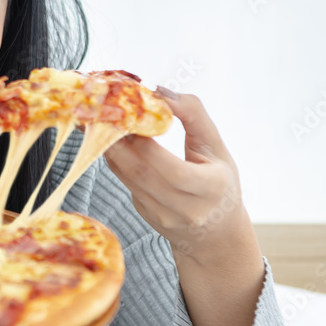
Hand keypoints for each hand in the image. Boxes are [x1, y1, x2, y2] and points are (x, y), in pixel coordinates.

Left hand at [103, 88, 254, 262]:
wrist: (215, 233)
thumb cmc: (220, 183)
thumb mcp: (217, 148)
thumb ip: (194, 116)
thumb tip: (162, 92)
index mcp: (209, 189)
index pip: (173, 171)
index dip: (148, 145)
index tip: (134, 117)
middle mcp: (185, 208)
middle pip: (142, 173)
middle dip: (121, 141)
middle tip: (108, 114)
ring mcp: (161, 215)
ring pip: (128, 177)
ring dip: (112, 147)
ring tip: (105, 121)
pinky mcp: (145, 214)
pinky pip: (125, 182)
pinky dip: (117, 159)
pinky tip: (112, 140)